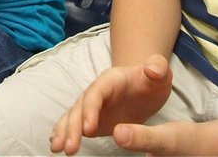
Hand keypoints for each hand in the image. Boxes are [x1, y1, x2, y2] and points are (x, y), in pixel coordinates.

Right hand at [50, 54, 173, 154]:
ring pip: (73, 115)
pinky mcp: (90, 117)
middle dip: (73, 126)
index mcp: (111, 79)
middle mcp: (96, 90)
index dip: (91, 109)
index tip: (88, 129)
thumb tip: (152, 69)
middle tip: (71, 147)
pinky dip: (62, 131)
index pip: (97, 92)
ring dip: (64, 131)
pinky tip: (56, 144)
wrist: (145, 84)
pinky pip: (73, 122)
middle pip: (80, 106)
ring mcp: (91, 104)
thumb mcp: (161, 73)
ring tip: (57, 148)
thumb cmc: (153, 80)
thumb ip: (158, 67)